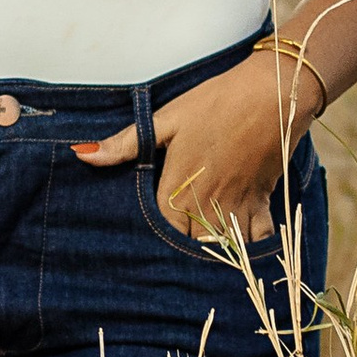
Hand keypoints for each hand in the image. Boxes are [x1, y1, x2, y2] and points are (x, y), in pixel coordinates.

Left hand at [73, 50, 300, 240]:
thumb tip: (83, 155)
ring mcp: (237, 206)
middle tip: (177, 264)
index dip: (156, 245)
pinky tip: (244, 252)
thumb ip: (126, 143)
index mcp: (178, 189)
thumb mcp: (167, 118)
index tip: (150, 250)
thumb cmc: (218, 102)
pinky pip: (259, 239)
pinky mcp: (263, 201)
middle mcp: (207, 205)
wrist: (273, 92)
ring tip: (207, 261)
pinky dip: (253, 249)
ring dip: (217, 255)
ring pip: (225, 249)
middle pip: (193, 249)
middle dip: (186, 257)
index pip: (162, 235)